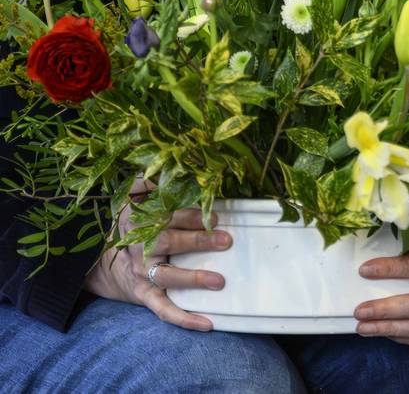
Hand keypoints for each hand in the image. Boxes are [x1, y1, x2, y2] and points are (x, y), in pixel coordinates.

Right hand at [84, 185, 232, 331]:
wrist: (99, 262)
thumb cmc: (130, 223)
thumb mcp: (131, 196)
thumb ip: (147, 181)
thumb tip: (167, 167)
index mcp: (143, 221)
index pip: (169, 214)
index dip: (192, 214)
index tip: (216, 213)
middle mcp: (143, 248)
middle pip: (170, 241)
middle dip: (198, 239)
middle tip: (225, 238)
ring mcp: (144, 274)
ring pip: (168, 277)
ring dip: (193, 279)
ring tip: (218, 281)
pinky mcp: (146, 296)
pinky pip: (164, 310)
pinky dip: (184, 319)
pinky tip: (207, 323)